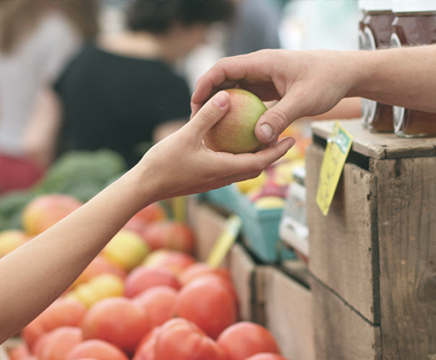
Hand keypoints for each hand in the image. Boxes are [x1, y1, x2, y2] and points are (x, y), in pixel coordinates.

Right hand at [138, 89, 295, 203]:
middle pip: (257, 167)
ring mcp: (214, 180)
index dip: (278, 151)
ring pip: (243, 169)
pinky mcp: (205, 179)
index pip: (261, 161)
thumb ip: (207, 116)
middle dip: (273, 154)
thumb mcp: (186, 135)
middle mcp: (224, 178)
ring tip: (263, 139)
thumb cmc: (163, 163)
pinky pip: (229, 168)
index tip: (292, 139)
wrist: (143, 188)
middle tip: (284, 137)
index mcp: (225, 169)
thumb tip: (226, 96)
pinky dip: (238, 157)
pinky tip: (232, 143)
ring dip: (256, 157)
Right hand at [191, 49, 355, 145]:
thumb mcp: (304, 101)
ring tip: (213, 128)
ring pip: (238, 90)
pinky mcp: (273, 88)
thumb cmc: (327, 81)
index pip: (223, 68)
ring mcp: (266, 78)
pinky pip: (251, 99)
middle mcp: (260, 68)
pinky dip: (243, 113)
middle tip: (198, 121)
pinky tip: (238, 133)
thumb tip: (259, 138)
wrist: (346, 73)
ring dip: (225, 107)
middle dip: (210, 98)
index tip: (195, 104)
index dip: (205, 84)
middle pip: (226, 79)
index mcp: (262, 62)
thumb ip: (281, 117)